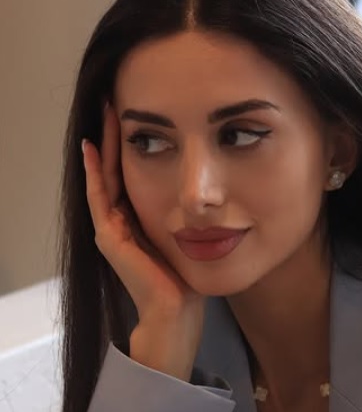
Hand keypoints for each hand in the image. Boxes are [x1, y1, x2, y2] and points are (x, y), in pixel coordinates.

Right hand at [83, 105, 205, 377]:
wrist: (177, 312)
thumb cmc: (189, 278)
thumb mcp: (195, 236)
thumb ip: (195, 215)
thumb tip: (217, 192)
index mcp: (141, 220)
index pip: (135, 173)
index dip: (135, 143)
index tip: (143, 111)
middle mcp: (122, 222)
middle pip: (115, 169)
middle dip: (116, 136)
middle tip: (116, 99)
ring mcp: (112, 229)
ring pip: (104, 177)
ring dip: (104, 144)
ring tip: (105, 111)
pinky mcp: (109, 237)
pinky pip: (99, 196)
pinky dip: (95, 172)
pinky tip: (94, 146)